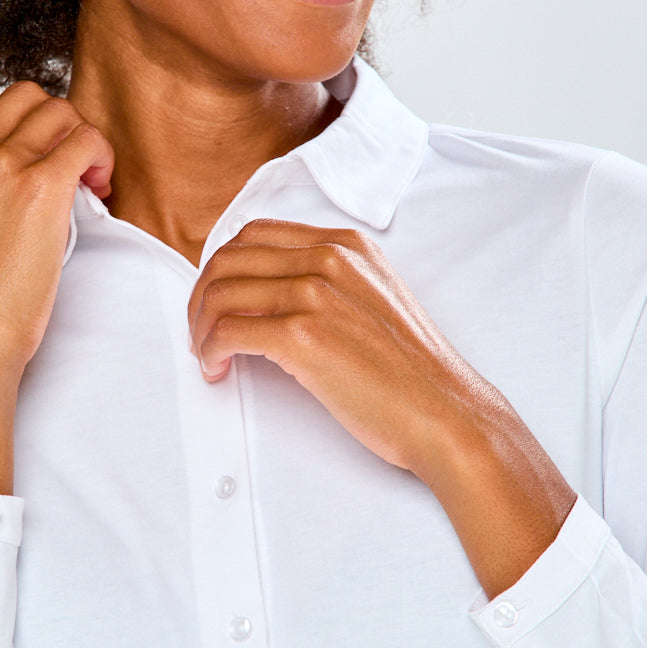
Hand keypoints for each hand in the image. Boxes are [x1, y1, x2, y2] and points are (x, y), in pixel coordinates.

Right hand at [0, 80, 114, 376]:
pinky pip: (86, 140)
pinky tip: (99, 189)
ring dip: (81, 140)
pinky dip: (101, 157)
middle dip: (55, 126)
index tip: (38, 162)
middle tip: (70, 168)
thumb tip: (14, 178)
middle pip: (24, 98)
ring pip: (58, 112)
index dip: (22, 130)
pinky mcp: (40, 185)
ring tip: (89, 181)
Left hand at [187, 219, 477, 478]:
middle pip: (228, 259)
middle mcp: (329, 259)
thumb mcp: (373, 301)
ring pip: (220, 294)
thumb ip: (330, 284)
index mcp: (345, 245)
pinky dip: (210, 352)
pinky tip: (218, 371)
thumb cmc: (411, 373)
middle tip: (201, 332)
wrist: (445, 412)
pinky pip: (226, 332)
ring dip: (201, 328)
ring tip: (208, 357)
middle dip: (201, 297)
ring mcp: (315, 294)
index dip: (223, 267)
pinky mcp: (303, 336)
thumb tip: (271, 297)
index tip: (216, 300)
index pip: (255, 234)